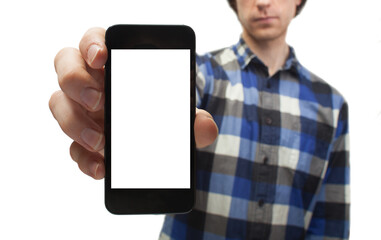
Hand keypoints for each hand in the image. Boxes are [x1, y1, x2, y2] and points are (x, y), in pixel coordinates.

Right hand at [49, 27, 217, 179]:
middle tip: (98, 101)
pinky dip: (85, 159)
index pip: (93, 40)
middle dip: (77, 83)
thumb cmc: (164, 112)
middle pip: (65, 68)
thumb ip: (193, 117)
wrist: (158, 140)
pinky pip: (72, 147)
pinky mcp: (83, 140)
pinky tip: (103, 168)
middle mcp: (93, 83)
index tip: (102, 58)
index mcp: (115, 65)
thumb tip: (205, 127)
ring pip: (59, 105)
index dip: (92, 44)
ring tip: (102, 142)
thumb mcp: (181, 112)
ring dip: (76, 124)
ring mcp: (83, 110)